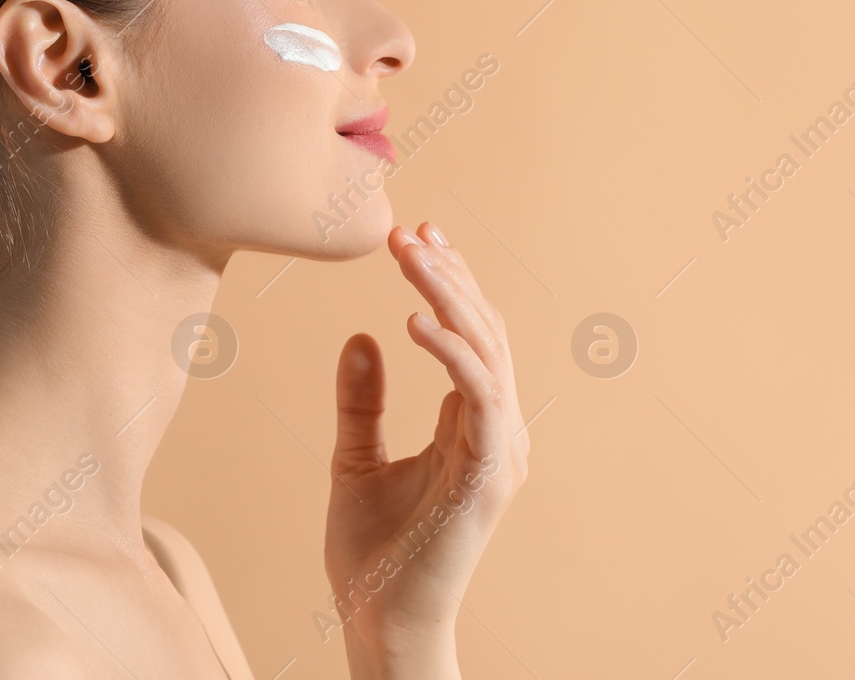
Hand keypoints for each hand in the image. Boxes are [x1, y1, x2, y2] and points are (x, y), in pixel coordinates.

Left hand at [323, 221, 529, 675]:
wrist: (381, 623)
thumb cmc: (371, 554)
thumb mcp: (354, 459)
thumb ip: (362, 402)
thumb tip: (360, 337)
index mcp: (474, 427)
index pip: (473, 337)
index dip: (451, 283)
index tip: (418, 236)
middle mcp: (498, 432)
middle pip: (485, 332)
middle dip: (449, 276)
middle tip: (409, 231)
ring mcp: (499, 452)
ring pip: (488, 352)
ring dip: (450, 298)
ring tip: (411, 255)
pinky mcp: (488, 475)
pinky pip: (481, 397)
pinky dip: (453, 354)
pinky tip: (415, 323)